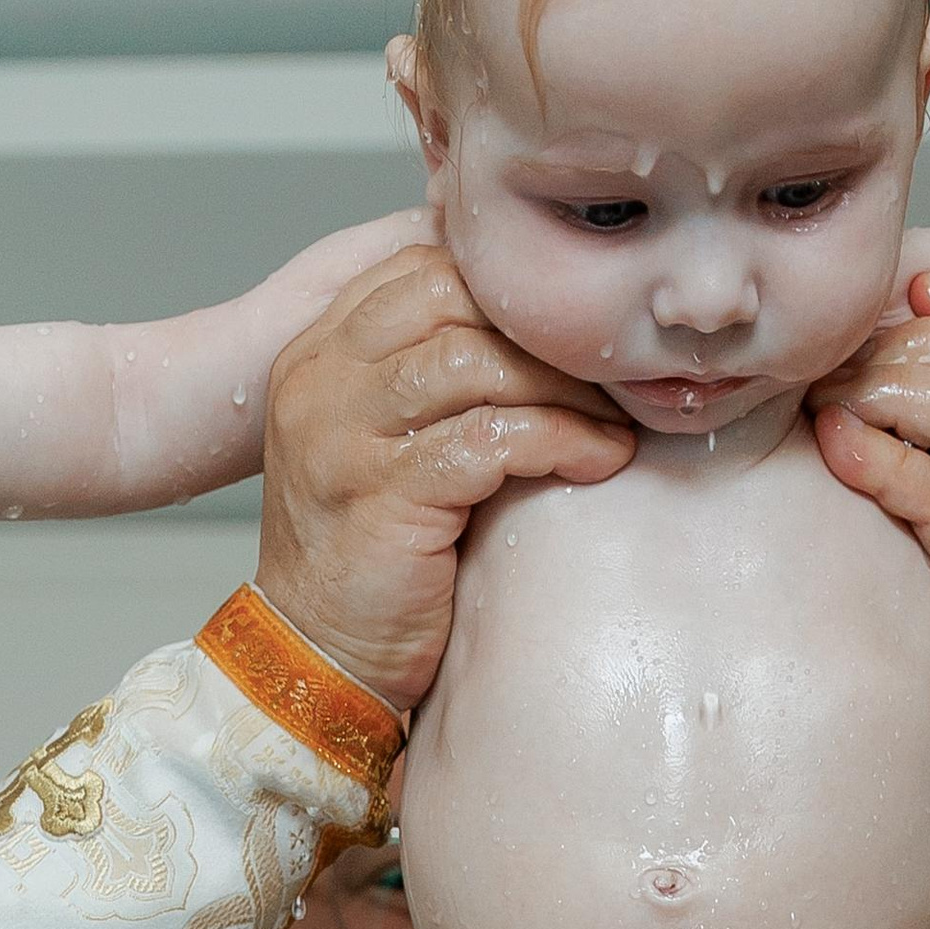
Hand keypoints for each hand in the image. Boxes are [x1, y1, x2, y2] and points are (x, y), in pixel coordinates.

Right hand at [253, 247, 631, 714]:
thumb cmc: (369, 560)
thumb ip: (431, 382)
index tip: (573, 330)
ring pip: (473, 360)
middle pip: (448, 298)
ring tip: (615, 418)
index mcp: (316, 355)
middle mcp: (318, 380)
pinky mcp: (382, 494)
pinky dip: (561, 440)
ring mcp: (342, 435)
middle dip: (540, 330)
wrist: (315, 658)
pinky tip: (599, 459)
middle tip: (607, 366)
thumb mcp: (385, 445)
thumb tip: (542, 334)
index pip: (418, 270)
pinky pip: (491, 438)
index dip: (506, 290)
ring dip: (562, 386)